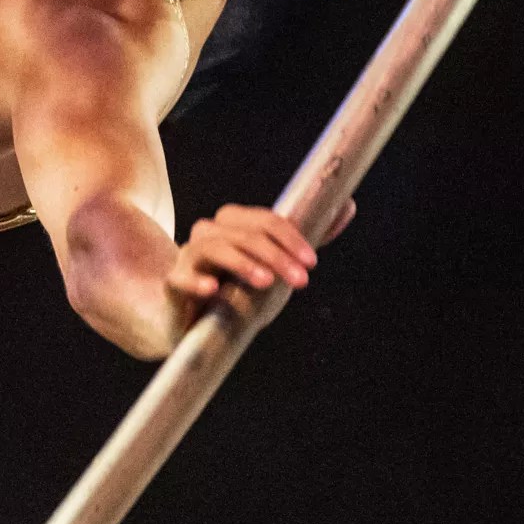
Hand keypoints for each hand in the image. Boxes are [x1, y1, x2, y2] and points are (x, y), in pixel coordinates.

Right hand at [164, 203, 324, 308]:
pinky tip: (213, 290)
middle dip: (276, 254)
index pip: (265, 220)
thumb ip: (306, 240)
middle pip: (244, 233)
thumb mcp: (274, 264)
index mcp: (233, 224)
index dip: (291, 237)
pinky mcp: (175, 284)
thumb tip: (348, 205)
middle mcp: (209, 233)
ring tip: (266, 282)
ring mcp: (189, 257)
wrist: (189, 318)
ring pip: (214, 248)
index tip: (312, 262)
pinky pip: (182, 278)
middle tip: (301, 280)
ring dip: (243, 263)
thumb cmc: (235, 287)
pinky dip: (197, 281)